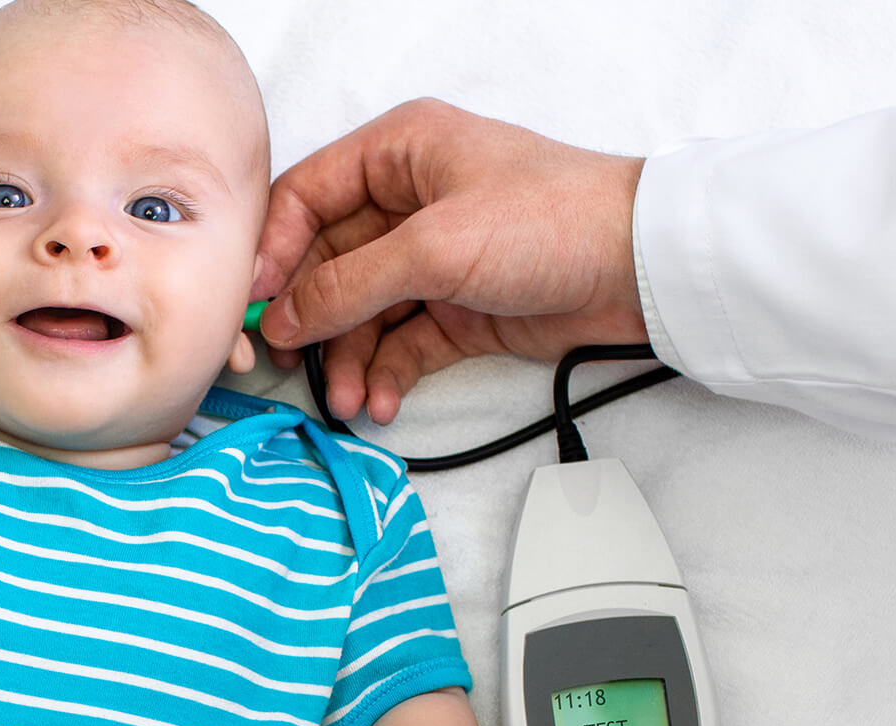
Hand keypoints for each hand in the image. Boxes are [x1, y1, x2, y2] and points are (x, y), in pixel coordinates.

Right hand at [249, 98, 646, 423]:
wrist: (642, 270)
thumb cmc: (550, 221)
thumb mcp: (435, 247)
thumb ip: (349, 285)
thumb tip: (282, 319)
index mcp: (398, 153)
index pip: (306, 198)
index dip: (274, 253)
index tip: (254, 307)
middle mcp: (409, 201)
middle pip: (328, 264)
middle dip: (311, 320)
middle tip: (288, 364)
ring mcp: (433, 258)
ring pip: (362, 312)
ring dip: (348, 358)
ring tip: (348, 400)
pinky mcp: (459, 308)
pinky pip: (401, 343)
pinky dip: (387, 373)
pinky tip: (381, 401)